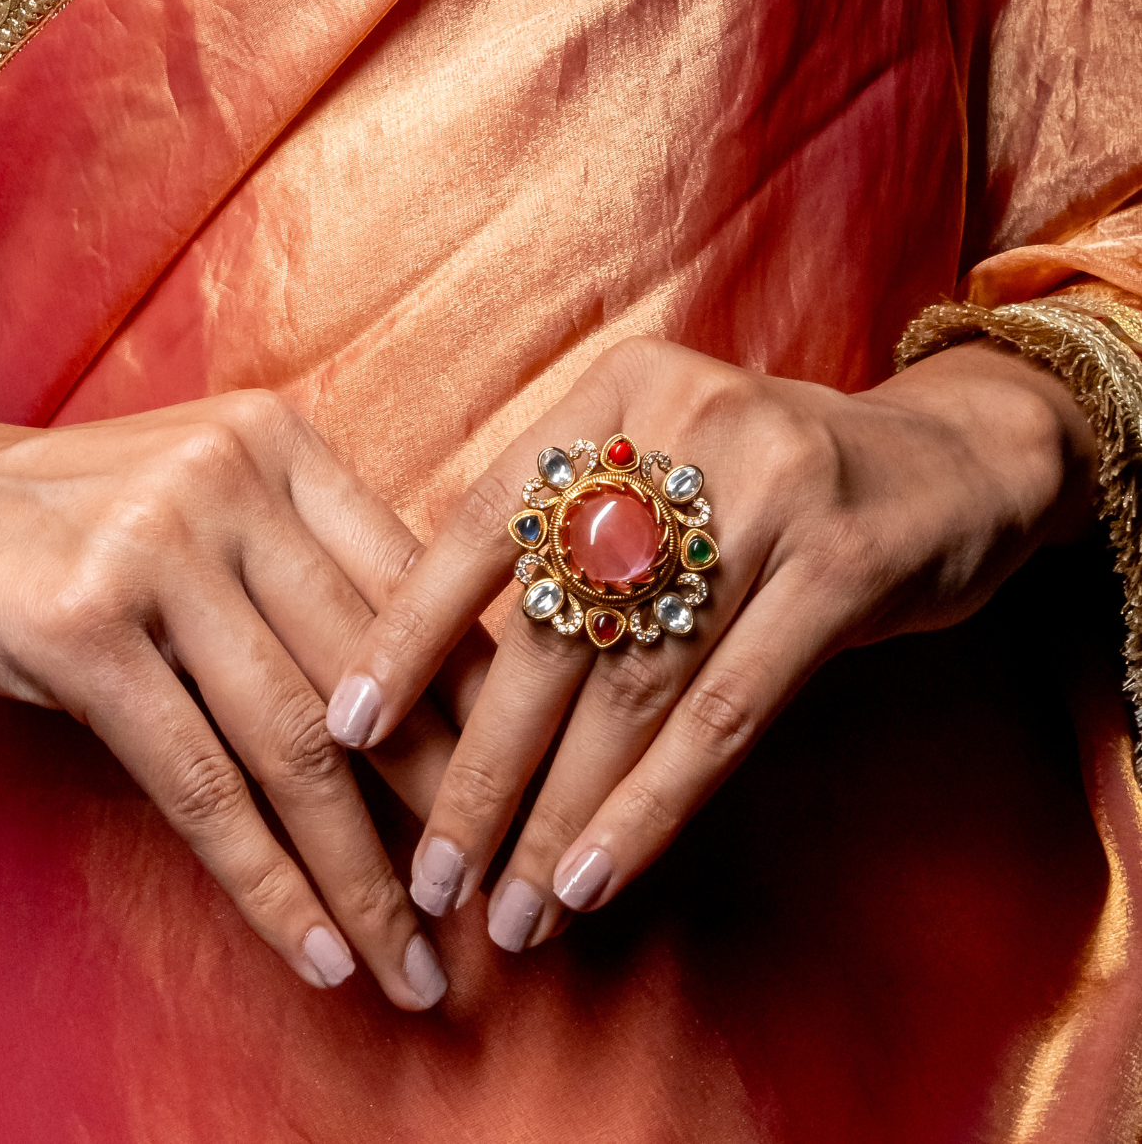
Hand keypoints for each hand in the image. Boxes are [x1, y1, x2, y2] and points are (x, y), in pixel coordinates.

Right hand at [0, 380, 482, 1007]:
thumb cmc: (72, 517)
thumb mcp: (200, 502)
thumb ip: (301, 564)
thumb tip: (435, 698)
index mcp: (280, 442)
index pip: (411, 585)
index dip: (476, 704)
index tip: (523, 799)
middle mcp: (231, 476)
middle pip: (369, 669)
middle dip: (442, 805)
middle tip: (491, 906)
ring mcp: (155, 544)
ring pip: (296, 742)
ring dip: (363, 875)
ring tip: (412, 966)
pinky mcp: (82, 625)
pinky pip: (200, 782)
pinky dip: (266, 881)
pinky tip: (313, 950)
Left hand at [325, 333, 1096, 949]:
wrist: (954, 462)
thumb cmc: (774, 488)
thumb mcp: (666, 473)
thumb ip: (573, 543)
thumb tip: (442, 685)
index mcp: (615, 396)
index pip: (483, 524)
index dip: (408, 633)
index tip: (348, 730)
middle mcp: (680, 426)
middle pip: (550, 624)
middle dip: (482, 764)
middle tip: (433, 870)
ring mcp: (766, 490)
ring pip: (631, 684)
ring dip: (561, 812)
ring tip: (512, 905)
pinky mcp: (840, 564)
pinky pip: (723, 713)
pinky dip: (651, 807)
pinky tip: (598, 877)